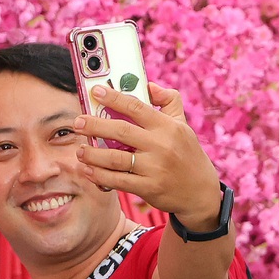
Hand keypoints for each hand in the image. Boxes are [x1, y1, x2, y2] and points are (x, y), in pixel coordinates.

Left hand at [70, 81, 225, 228]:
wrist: (201, 192)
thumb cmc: (188, 154)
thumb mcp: (183, 125)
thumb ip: (169, 101)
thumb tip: (149, 86)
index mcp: (168, 126)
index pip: (136, 107)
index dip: (114, 97)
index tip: (95, 91)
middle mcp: (161, 146)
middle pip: (121, 132)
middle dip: (94, 125)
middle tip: (77, 122)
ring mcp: (154, 168)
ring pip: (115, 159)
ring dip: (92, 154)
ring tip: (79, 150)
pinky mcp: (148, 188)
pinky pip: (118, 181)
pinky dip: (99, 176)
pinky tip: (88, 170)